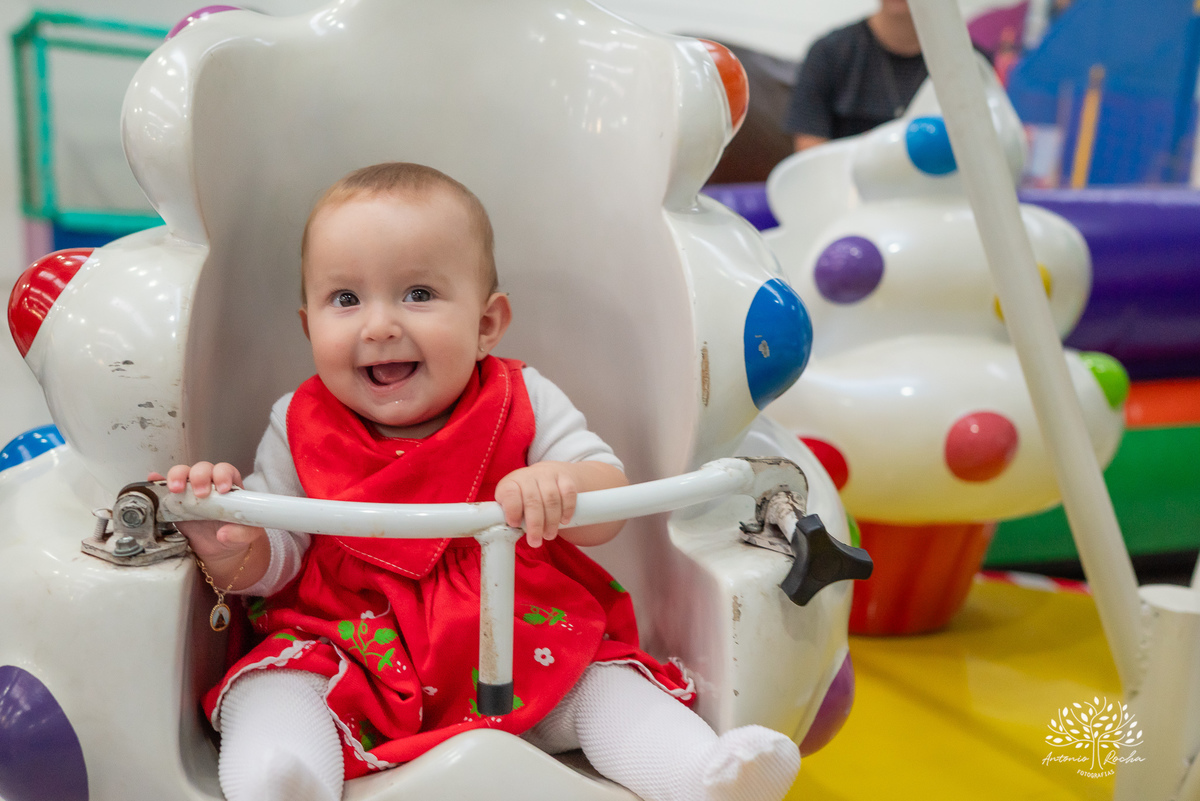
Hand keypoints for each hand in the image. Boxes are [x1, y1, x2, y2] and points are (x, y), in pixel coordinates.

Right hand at [149, 462, 266, 580]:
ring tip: (176, 489)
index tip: (222, 490)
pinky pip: (164, 487)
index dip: (223, 475)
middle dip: (200, 476)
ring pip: (183, 473)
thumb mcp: (247, 535)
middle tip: (200, 494)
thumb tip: (222, 534)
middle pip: (202, 468)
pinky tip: (153, 480)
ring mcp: (190, 491)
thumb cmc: (236, 533)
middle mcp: (209, 483)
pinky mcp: (175, 502)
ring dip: (178, 476)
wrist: (220, 548)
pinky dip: (158, 482)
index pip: (226, 470)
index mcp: (229, 485)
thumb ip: (241, 533)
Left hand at [495, 462, 577, 547]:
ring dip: (551, 521)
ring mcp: (548, 475)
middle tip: (536, 541)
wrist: (545, 475)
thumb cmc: (524, 496)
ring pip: (551, 498)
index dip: (512, 510)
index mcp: (512, 483)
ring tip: (549, 535)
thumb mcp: (512, 502)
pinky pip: (568, 492)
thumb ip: (510, 515)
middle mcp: (529, 476)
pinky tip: (564, 521)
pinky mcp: (564, 477)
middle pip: (533, 501)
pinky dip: (567, 509)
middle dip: (535, 525)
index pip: (510, 493)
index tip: (515, 525)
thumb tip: (510, 533)